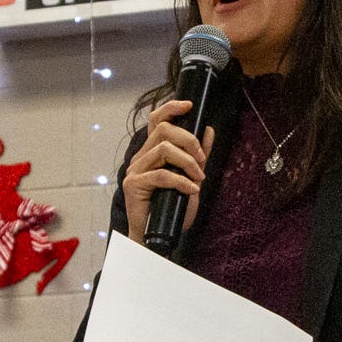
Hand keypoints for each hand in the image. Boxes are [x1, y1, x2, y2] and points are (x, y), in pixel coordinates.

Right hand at [122, 100, 212, 242]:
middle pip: (164, 130)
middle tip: (202, 161)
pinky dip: (182, 181)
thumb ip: (198, 155)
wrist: (159, 236)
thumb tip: (208, 130)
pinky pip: (162, 174)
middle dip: (190, 142)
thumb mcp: (191, 177)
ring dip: (188, 162)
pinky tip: (192, 190)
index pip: (156, 120)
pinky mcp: (133, 185)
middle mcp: (141, 157)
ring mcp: (135, 170)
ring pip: (164, 149)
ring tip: (198, 178)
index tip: (189, 105)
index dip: (171, 107)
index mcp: (151, 151)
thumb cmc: (172, 208)